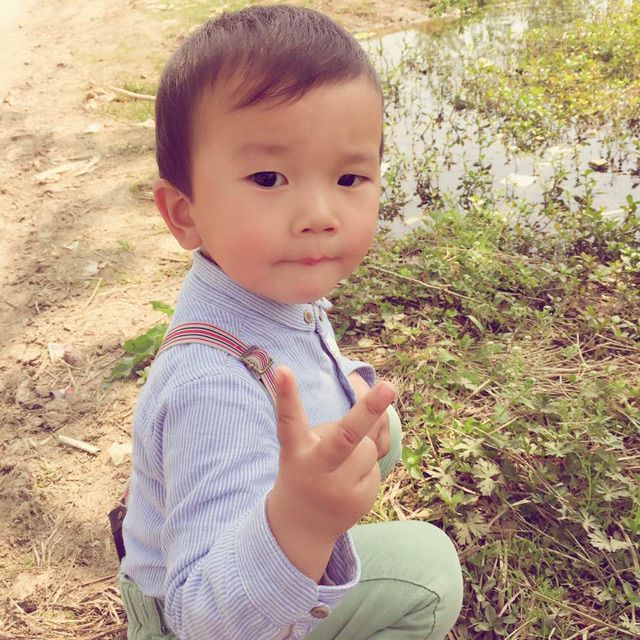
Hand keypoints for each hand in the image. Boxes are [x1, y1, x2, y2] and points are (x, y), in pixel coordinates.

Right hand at [267, 366, 396, 579]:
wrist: (301, 526)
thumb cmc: (305, 470)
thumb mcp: (306, 448)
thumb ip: (340, 425)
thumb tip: (380, 399)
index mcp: (296, 451)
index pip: (289, 420)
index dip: (286, 395)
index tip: (283, 370)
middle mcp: (317, 469)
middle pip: (346, 436)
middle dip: (369, 409)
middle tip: (389, 386)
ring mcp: (340, 488)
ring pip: (368, 447)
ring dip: (361, 448)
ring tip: (340, 465)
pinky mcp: (360, 500)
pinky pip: (377, 465)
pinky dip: (366, 466)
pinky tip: (348, 480)